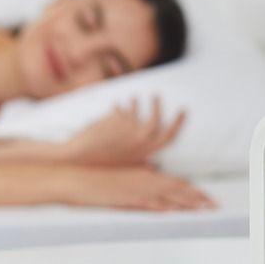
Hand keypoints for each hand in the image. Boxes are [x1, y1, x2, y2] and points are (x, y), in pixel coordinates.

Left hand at [63, 97, 184, 166]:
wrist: (81, 160)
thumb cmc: (105, 167)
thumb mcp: (129, 168)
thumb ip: (143, 163)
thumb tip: (155, 165)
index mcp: (147, 150)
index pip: (170, 134)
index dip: (178, 122)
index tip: (183, 110)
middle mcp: (141, 137)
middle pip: (156, 117)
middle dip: (157, 104)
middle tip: (156, 96)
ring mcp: (129, 126)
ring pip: (136, 107)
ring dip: (136, 101)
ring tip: (134, 98)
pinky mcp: (116, 117)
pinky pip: (119, 107)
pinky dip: (118, 106)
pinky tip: (116, 105)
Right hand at [72, 166, 216, 211]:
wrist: (76, 179)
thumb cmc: (98, 180)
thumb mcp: (124, 178)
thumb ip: (141, 181)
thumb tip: (154, 184)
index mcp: (146, 174)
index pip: (176, 182)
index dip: (194, 190)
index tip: (208, 199)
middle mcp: (145, 178)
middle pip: (178, 188)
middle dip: (198, 197)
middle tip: (215, 206)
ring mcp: (136, 188)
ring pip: (168, 195)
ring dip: (187, 202)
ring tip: (204, 209)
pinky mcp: (126, 198)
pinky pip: (148, 203)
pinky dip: (162, 207)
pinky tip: (174, 211)